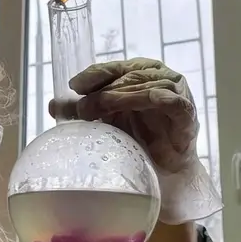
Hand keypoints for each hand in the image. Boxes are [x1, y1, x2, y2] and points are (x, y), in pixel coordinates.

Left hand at [58, 58, 221, 223]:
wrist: (164, 174)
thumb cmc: (138, 139)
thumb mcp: (106, 120)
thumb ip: (83, 110)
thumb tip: (53, 104)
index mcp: (142, 72)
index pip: (116, 67)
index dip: (95, 74)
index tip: (74, 86)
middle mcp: (161, 77)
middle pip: (128, 76)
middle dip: (102, 90)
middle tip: (82, 109)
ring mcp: (177, 94)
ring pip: (147, 86)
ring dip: (120, 96)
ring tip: (98, 109)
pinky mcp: (187, 114)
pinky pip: (171, 102)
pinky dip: (154, 100)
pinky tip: (139, 104)